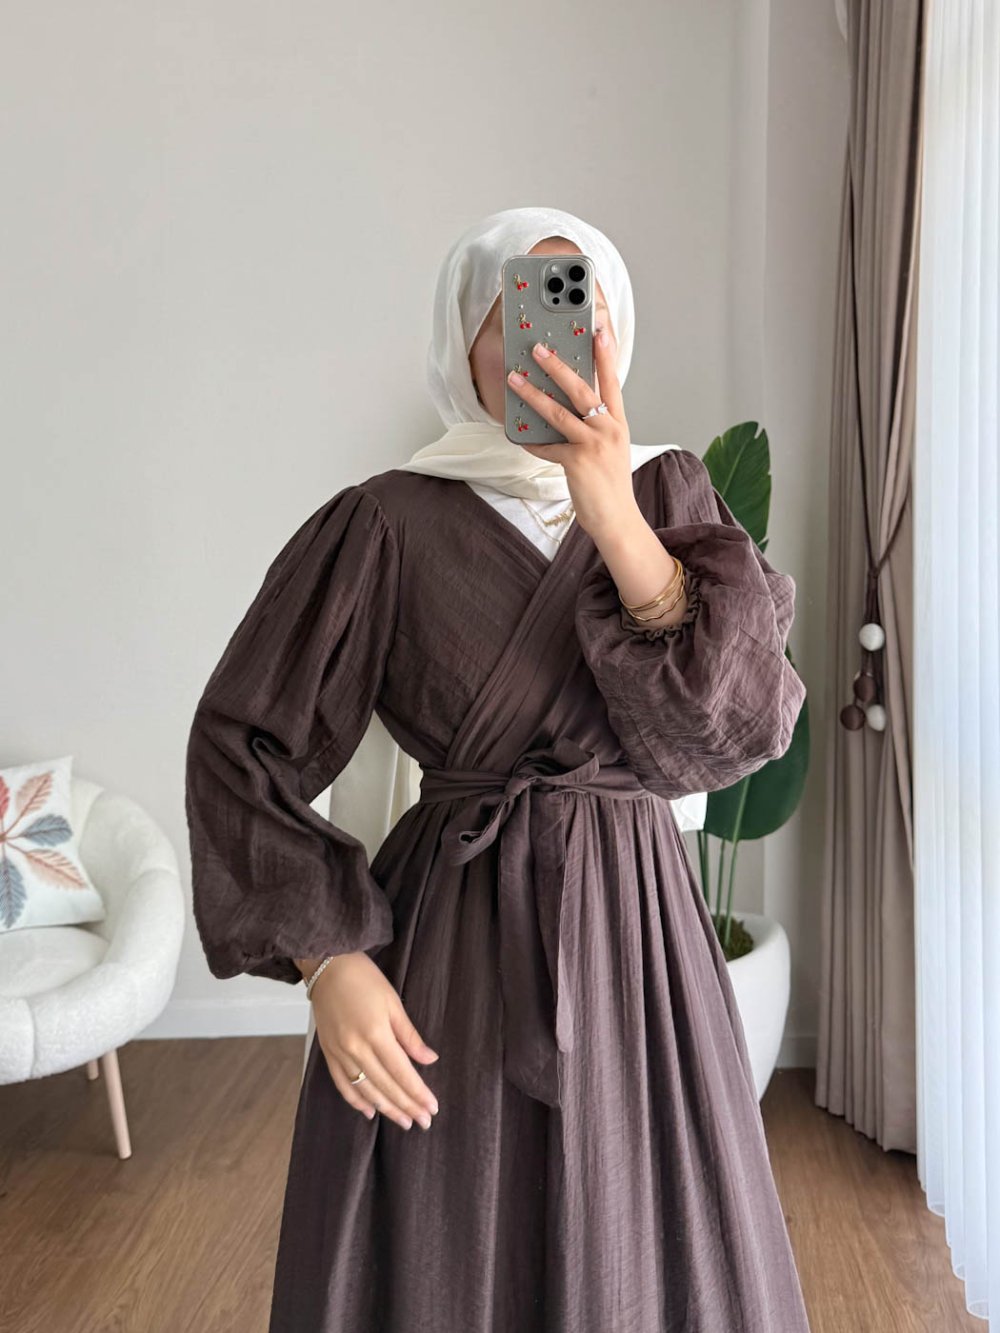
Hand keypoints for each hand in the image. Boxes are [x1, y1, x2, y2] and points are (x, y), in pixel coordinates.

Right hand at [310, 951, 439, 1131]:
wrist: (327, 965)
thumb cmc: (364, 978)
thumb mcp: (393, 1002)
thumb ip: (409, 1035)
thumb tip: (429, 1059)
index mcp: (376, 1034)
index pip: (402, 1073)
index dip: (418, 1093)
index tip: (432, 1108)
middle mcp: (356, 1049)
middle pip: (386, 1086)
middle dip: (406, 1107)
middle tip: (424, 1122)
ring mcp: (340, 1053)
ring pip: (365, 1090)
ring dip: (386, 1109)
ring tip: (404, 1122)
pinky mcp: (328, 1053)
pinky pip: (343, 1084)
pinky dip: (356, 1101)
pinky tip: (370, 1112)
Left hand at [506, 326, 641, 539]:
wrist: (617, 518)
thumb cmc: (610, 484)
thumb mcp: (611, 447)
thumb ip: (595, 426)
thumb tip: (566, 407)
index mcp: (617, 422)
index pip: (611, 381)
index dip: (605, 354)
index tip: (598, 330)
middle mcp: (608, 429)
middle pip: (581, 389)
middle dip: (557, 366)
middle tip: (539, 349)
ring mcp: (593, 445)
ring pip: (557, 412)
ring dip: (532, 394)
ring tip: (514, 380)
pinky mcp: (577, 461)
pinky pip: (547, 446)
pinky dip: (532, 442)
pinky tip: (520, 436)